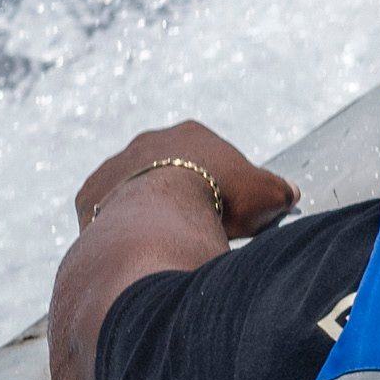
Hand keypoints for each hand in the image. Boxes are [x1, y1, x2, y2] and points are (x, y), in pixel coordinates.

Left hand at [69, 122, 290, 242]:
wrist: (159, 217)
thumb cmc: (220, 198)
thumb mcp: (267, 194)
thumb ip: (278, 191)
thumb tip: (289, 193)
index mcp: (191, 133)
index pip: (211, 155)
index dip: (224, 182)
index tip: (229, 208)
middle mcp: (147, 142)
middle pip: (169, 168)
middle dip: (181, 193)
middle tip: (197, 224)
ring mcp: (113, 167)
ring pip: (133, 189)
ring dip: (146, 209)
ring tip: (164, 239)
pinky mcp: (89, 195)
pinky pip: (105, 212)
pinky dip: (119, 227)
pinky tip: (136, 246)